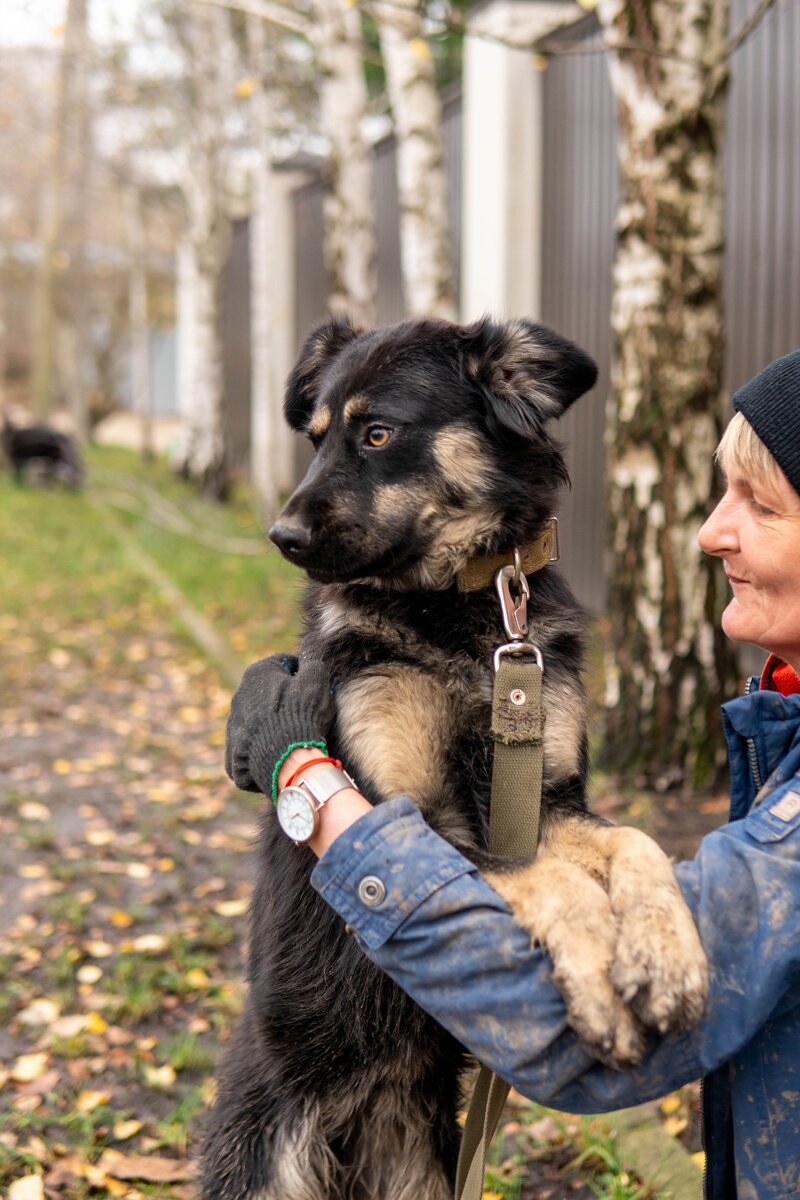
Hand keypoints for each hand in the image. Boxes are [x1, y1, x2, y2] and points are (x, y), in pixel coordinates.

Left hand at [225, 654, 335, 799]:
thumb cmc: (302, 713)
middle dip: (285, 699)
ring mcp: (233, 724)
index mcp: (258, 672)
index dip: (303, 674)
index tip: (315, 688)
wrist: (284, 757)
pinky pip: (252, 746)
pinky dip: (264, 747)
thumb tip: (311, 643)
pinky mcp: (233, 751)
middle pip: (268, 692)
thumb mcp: (316, 678)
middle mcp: (239, 695)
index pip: (284, 664)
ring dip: (273, 723)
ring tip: (294, 736)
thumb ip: (312, 658)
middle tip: (306, 713)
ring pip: (258, 719)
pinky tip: (281, 753)